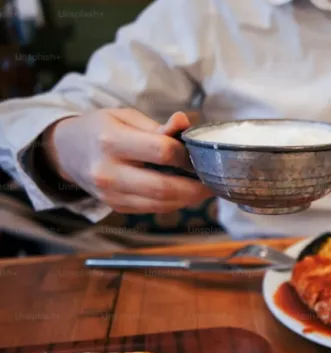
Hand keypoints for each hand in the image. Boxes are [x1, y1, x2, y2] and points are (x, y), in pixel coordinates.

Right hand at [42, 109, 211, 212]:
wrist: (67, 151)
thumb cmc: (101, 129)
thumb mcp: (125, 117)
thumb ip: (158, 126)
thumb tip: (185, 122)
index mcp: (111, 141)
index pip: (162, 152)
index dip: (185, 155)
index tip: (196, 154)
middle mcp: (109, 172)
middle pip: (165, 187)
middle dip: (196, 187)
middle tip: (213, 181)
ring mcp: (111, 194)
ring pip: (162, 203)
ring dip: (189, 198)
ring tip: (203, 187)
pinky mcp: (117, 207)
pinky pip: (154, 209)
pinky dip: (175, 202)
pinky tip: (185, 193)